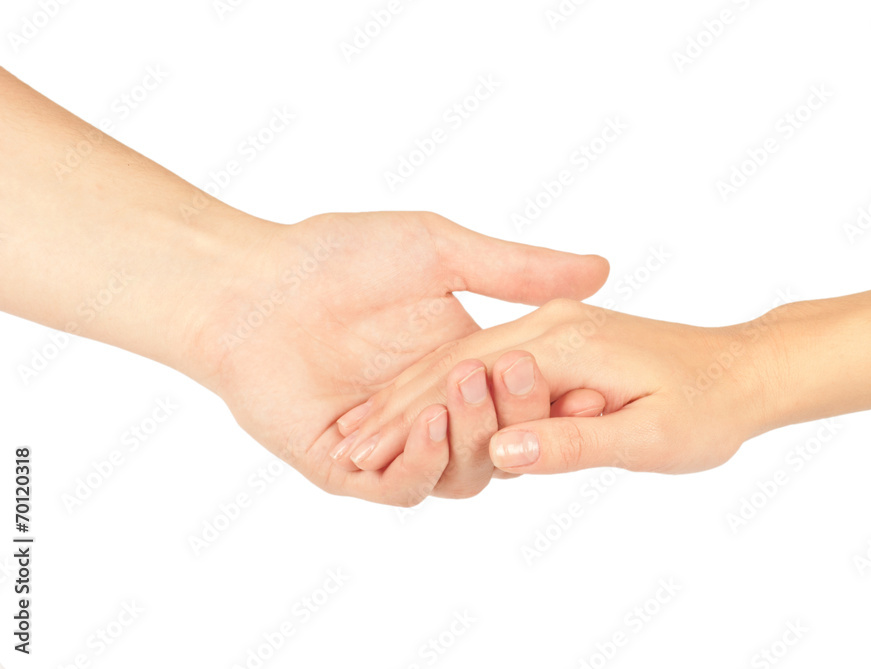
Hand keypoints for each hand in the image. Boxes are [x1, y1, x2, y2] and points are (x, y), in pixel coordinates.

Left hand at [187, 213, 608, 504]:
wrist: (252, 284)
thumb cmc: (337, 258)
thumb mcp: (440, 253)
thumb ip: (517, 270)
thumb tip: (601, 269)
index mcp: (461, 365)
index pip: (525, 398)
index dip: (555, 396)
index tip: (583, 379)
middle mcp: (433, 410)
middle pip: (501, 442)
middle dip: (513, 414)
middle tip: (511, 374)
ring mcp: (392, 443)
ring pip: (459, 473)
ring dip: (471, 439)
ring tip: (461, 392)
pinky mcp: (347, 468)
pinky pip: (398, 488)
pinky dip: (420, 466)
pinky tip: (427, 428)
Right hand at [340, 299, 781, 477]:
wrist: (745, 372)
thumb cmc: (707, 406)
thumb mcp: (649, 435)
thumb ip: (572, 441)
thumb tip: (504, 452)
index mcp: (564, 344)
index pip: (467, 380)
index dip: (413, 419)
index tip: (362, 453)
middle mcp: (550, 328)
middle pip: (452, 365)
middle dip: (396, 406)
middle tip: (343, 444)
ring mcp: (552, 330)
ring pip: (463, 359)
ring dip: (412, 395)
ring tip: (362, 429)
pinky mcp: (556, 342)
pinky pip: (487, 361)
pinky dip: (446, 385)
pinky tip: (420, 407)